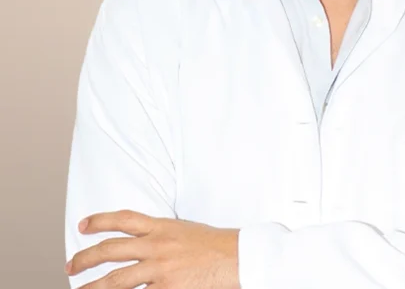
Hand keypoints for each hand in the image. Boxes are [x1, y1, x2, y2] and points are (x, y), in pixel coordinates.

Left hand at [65, 209, 240, 288]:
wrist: (238, 256)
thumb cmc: (216, 244)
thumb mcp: (186, 230)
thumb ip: (163, 235)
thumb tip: (142, 244)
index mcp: (163, 227)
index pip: (124, 219)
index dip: (100, 220)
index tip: (83, 225)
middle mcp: (157, 245)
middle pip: (111, 249)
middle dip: (86, 258)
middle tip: (71, 266)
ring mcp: (160, 269)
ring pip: (115, 280)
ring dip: (93, 288)